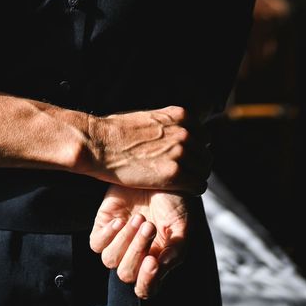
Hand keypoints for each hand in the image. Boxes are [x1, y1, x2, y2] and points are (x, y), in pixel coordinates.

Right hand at [89, 105, 210, 193]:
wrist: (100, 143)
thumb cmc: (117, 130)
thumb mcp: (148, 116)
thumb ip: (167, 123)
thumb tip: (176, 129)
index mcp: (179, 115)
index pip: (204, 136)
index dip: (196, 148)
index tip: (187, 157)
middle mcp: (184, 132)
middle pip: (206, 155)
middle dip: (197, 165)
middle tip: (185, 174)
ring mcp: (180, 153)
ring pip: (204, 171)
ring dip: (195, 178)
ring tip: (182, 183)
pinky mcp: (174, 174)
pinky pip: (198, 185)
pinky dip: (193, 189)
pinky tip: (181, 189)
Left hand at [89, 184, 190, 299]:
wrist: (157, 171)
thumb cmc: (173, 200)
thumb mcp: (181, 225)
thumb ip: (175, 250)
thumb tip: (159, 267)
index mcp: (155, 261)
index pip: (145, 289)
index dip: (146, 282)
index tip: (152, 261)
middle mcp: (134, 255)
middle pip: (126, 274)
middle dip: (137, 251)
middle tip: (149, 226)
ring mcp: (117, 241)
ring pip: (110, 260)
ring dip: (125, 240)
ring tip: (139, 219)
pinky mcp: (103, 225)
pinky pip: (96, 244)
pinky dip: (108, 235)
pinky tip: (121, 220)